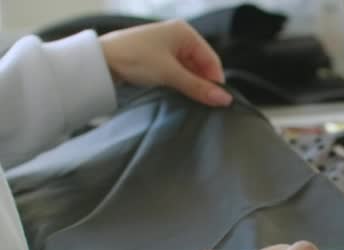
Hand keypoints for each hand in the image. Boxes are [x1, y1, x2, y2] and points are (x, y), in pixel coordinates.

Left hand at [100, 20, 231, 106]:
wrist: (99, 60)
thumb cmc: (133, 57)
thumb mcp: (170, 74)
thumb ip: (198, 87)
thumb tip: (225, 99)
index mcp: (185, 32)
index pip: (212, 60)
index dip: (216, 81)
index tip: (218, 101)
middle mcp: (178, 37)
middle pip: (201, 66)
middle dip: (202, 84)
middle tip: (202, 104)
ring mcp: (167, 47)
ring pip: (190, 71)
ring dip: (190, 86)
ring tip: (188, 100)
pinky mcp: (158, 58)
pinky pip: (177, 73)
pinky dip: (179, 84)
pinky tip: (176, 94)